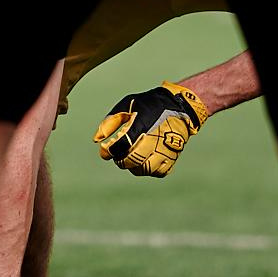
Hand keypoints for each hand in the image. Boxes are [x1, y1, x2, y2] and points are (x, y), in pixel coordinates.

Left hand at [93, 82, 209, 177]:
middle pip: (133, 159)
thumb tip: (96, 139)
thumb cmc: (150, 105)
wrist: (180, 105)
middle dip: (121, 160)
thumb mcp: (128, 105)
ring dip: (134, 167)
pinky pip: (160, 171)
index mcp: (142, 123)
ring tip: (130, 159)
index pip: (122, 143)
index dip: (109, 151)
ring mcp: (166, 148)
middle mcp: (155, 137)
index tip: (104, 151)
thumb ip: (111, 121)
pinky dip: (150, 170)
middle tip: (117, 156)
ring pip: (146, 168)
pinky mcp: (174, 155)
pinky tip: (145, 162)